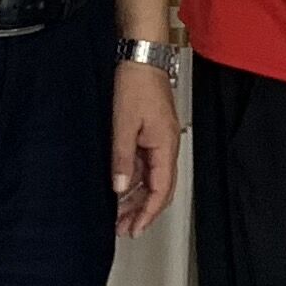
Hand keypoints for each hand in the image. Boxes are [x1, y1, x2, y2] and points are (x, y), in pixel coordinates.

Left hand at [112, 61, 180, 238]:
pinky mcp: (150, 133)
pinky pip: (144, 164)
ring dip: (136, 196)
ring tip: (118, 213)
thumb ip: (121, 159)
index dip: (148, 213)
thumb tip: (119, 188)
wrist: (141, 56)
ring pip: (150, 178)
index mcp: (165, 147)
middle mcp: (166, 146)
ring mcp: (159, 140)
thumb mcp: (123, 124)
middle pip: (158, 189)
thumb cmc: (137, 83)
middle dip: (142, 211)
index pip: (161, 190)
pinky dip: (133, 178)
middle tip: (124, 228)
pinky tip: (119, 186)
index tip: (135, 229)